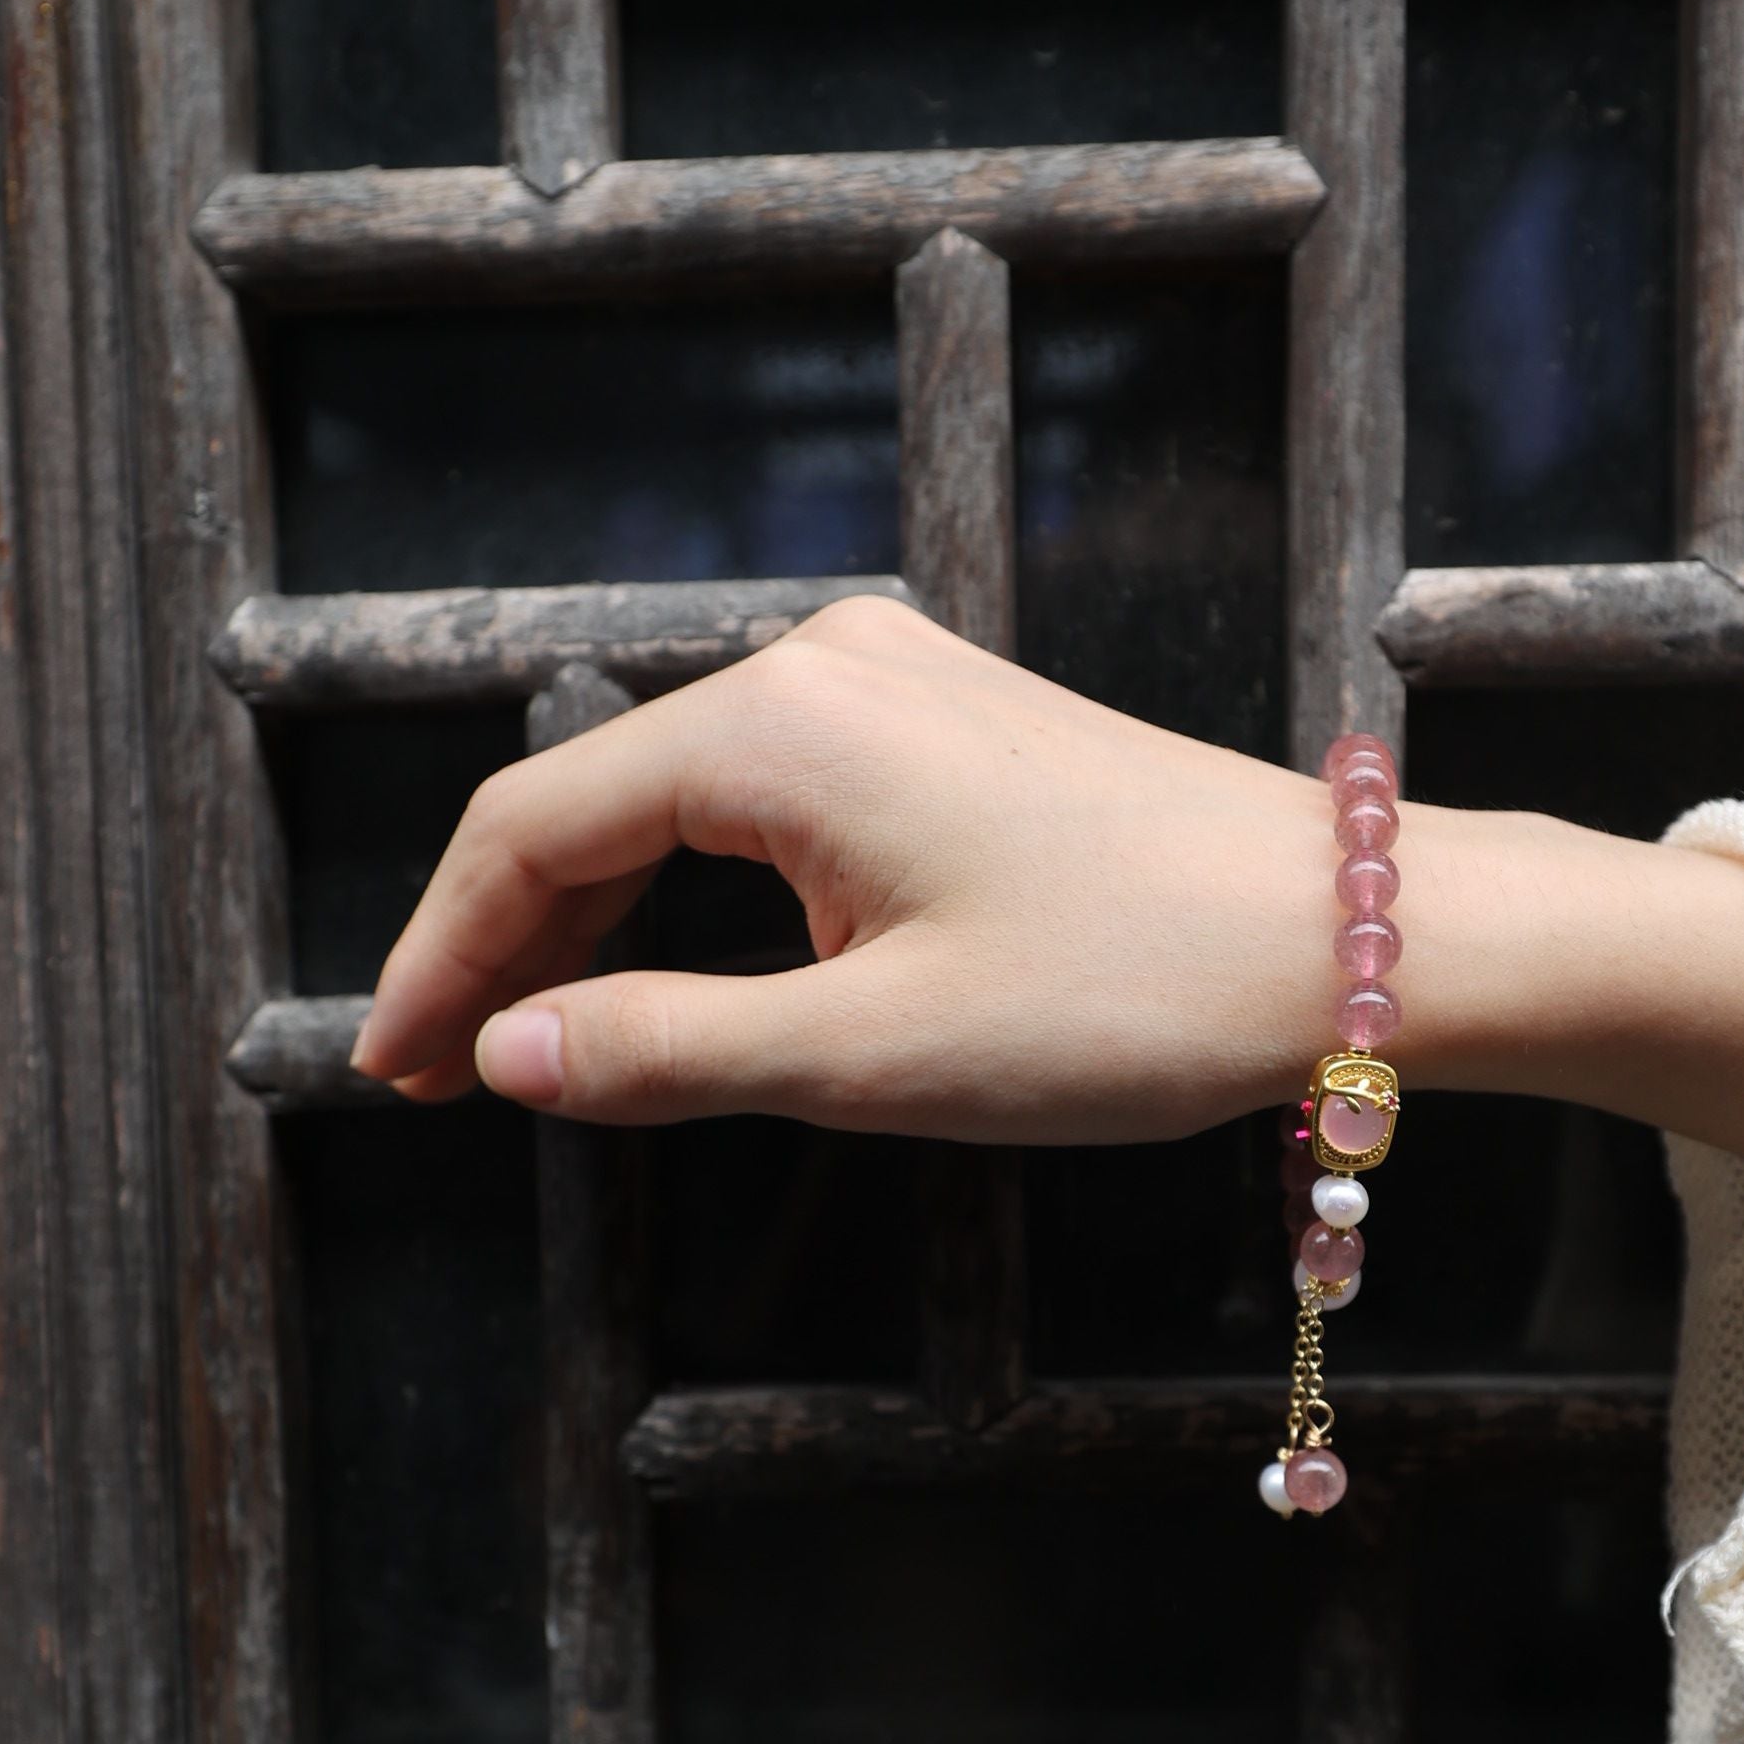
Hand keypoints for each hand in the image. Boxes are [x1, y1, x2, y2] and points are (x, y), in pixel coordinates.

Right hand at [352, 595, 1743, 1174]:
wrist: (1350, 935)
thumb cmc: (1130, 990)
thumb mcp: (873, 1049)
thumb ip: (669, 1048)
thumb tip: (507, 1056)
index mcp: (777, 725)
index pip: (533, 831)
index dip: (441, 956)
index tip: (393, 1071)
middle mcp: (819, 666)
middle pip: (590, 801)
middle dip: (503, 941)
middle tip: (439, 1077)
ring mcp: (887, 682)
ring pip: (670, 798)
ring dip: (592, 919)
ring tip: (528, 1043)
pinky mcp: (942, 720)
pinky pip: (758, 795)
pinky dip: (687, 887)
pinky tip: (662, 973)